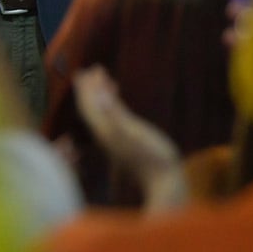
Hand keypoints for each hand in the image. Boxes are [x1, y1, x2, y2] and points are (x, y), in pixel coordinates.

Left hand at [72, 65, 185, 210]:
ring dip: (99, 95)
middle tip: (88, 70)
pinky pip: (113, 119)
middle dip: (89, 89)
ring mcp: (115, 138)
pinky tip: (119, 100)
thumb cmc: (154, 158)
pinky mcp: (126, 141)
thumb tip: (98, 95)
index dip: (87, 87)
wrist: (165, 183)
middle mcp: (105, 134)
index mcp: (105, 130)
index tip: (89, 69)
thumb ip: (116, 114)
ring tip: (103, 79)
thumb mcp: (134, 133)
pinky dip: (112, 105)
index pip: (89, 105)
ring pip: (101, 112)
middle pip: (91, 108)